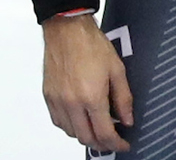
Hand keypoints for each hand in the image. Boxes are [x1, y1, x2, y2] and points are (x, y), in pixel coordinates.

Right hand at [42, 14, 132, 151]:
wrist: (67, 31)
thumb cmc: (92, 45)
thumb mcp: (117, 70)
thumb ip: (123, 98)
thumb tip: (127, 119)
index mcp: (91, 97)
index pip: (104, 132)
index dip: (116, 143)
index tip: (123, 144)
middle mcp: (71, 103)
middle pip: (86, 138)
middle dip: (102, 143)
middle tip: (113, 140)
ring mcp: (57, 101)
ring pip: (71, 133)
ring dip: (86, 135)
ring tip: (99, 128)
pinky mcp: (48, 97)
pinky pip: (58, 121)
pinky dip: (71, 126)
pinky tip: (81, 119)